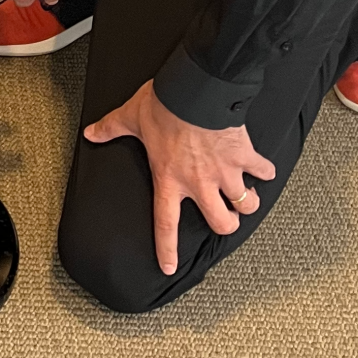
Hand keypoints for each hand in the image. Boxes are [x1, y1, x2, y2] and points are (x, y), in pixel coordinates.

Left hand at [83, 80, 276, 275]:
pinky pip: (263, 170)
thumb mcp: (131, 117)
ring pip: (246, 204)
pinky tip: (263, 169)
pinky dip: (265, 170)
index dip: (167, 249)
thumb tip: (91, 132)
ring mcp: (226, 172)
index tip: (169, 267)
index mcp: (170, 180)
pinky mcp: (244, 155)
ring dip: (248, 202)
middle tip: (226, 217)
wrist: (196, 90)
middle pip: (221, 223)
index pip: (165, 225)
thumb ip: (111, 128)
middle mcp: (200, 183)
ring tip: (246, 197)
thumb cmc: (164, 106)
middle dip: (227, 224)